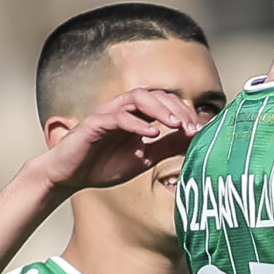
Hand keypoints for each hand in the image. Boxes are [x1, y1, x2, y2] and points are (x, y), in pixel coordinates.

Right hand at [31, 89, 203, 193]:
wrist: (71, 177)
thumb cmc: (104, 165)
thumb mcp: (145, 158)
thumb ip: (167, 147)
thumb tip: (195, 139)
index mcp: (138, 115)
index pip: (167, 104)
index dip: (186, 114)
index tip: (201, 131)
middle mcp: (125, 109)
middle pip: (156, 95)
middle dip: (178, 110)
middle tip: (193, 128)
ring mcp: (108, 113)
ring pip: (138, 98)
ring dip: (160, 109)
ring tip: (176, 124)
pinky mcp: (94, 123)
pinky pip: (117, 117)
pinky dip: (136, 124)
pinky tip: (151, 134)